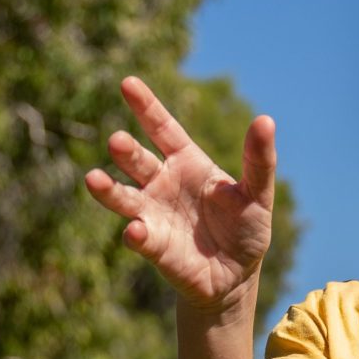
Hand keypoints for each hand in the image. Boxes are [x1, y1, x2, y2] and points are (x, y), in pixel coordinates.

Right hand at [84, 76, 276, 312]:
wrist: (236, 274)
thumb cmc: (245, 227)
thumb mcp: (257, 193)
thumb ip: (259, 160)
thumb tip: (265, 120)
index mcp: (186, 162)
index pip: (162, 128)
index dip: (146, 107)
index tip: (128, 83)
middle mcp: (162, 184)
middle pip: (138, 161)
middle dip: (125, 151)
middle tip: (117, 140)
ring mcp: (153, 215)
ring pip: (124, 197)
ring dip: (108, 190)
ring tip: (93, 179)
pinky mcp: (154, 247)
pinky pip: (140, 238)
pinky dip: (136, 234)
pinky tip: (136, 231)